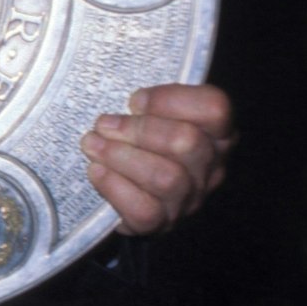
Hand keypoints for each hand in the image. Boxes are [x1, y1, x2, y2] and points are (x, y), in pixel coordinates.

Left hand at [82, 84, 234, 234]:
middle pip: (187, 142)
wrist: (125, 195)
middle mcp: (210, 166)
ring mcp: (189, 198)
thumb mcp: (149, 115)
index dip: (171, 100)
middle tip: (103, 124)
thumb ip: (147, 100)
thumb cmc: (136, 141)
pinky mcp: (162, 223)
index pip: (215, 107)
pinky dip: (114, 187)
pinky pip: (145, 210)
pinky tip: (95, 172)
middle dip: (138, 129)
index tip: (134, 100)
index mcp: (215, 132)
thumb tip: (118, 82)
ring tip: (91, 144)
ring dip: (121, 156)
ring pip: (167, 178)